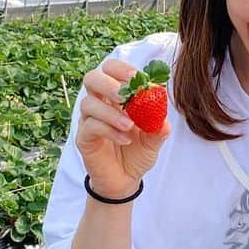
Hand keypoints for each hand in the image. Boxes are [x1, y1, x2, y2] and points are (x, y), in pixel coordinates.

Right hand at [76, 56, 171, 196]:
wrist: (125, 179)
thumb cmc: (137, 152)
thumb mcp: (154, 138)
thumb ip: (159, 125)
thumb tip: (164, 117)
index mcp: (115, 96)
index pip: (110, 69)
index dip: (122, 69)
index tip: (138, 79)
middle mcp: (99, 103)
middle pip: (92, 78)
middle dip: (109, 84)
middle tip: (127, 96)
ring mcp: (88, 120)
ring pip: (88, 103)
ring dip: (111, 112)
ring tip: (130, 126)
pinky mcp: (84, 138)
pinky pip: (90, 127)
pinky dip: (109, 130)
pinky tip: (125, 140)